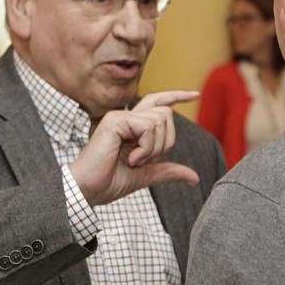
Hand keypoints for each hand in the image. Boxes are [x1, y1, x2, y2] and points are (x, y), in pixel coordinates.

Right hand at [69, 90, 200, 206]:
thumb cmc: (109, 182)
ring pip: (160, 120)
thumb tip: (195, 178)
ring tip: (134, 160)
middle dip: (165, 142)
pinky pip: (148, 127)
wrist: (89, 190)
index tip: (195, 94)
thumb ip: (168, 171)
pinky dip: (146, 148)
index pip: (158, 102)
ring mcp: (120, 117)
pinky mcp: (115, 121)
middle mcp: (127, 117)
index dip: (177, 95)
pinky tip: (130, 158)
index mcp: (132, 126)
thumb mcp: (146, 176)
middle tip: (144, 160)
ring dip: (154, 148)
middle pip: (166, 115)